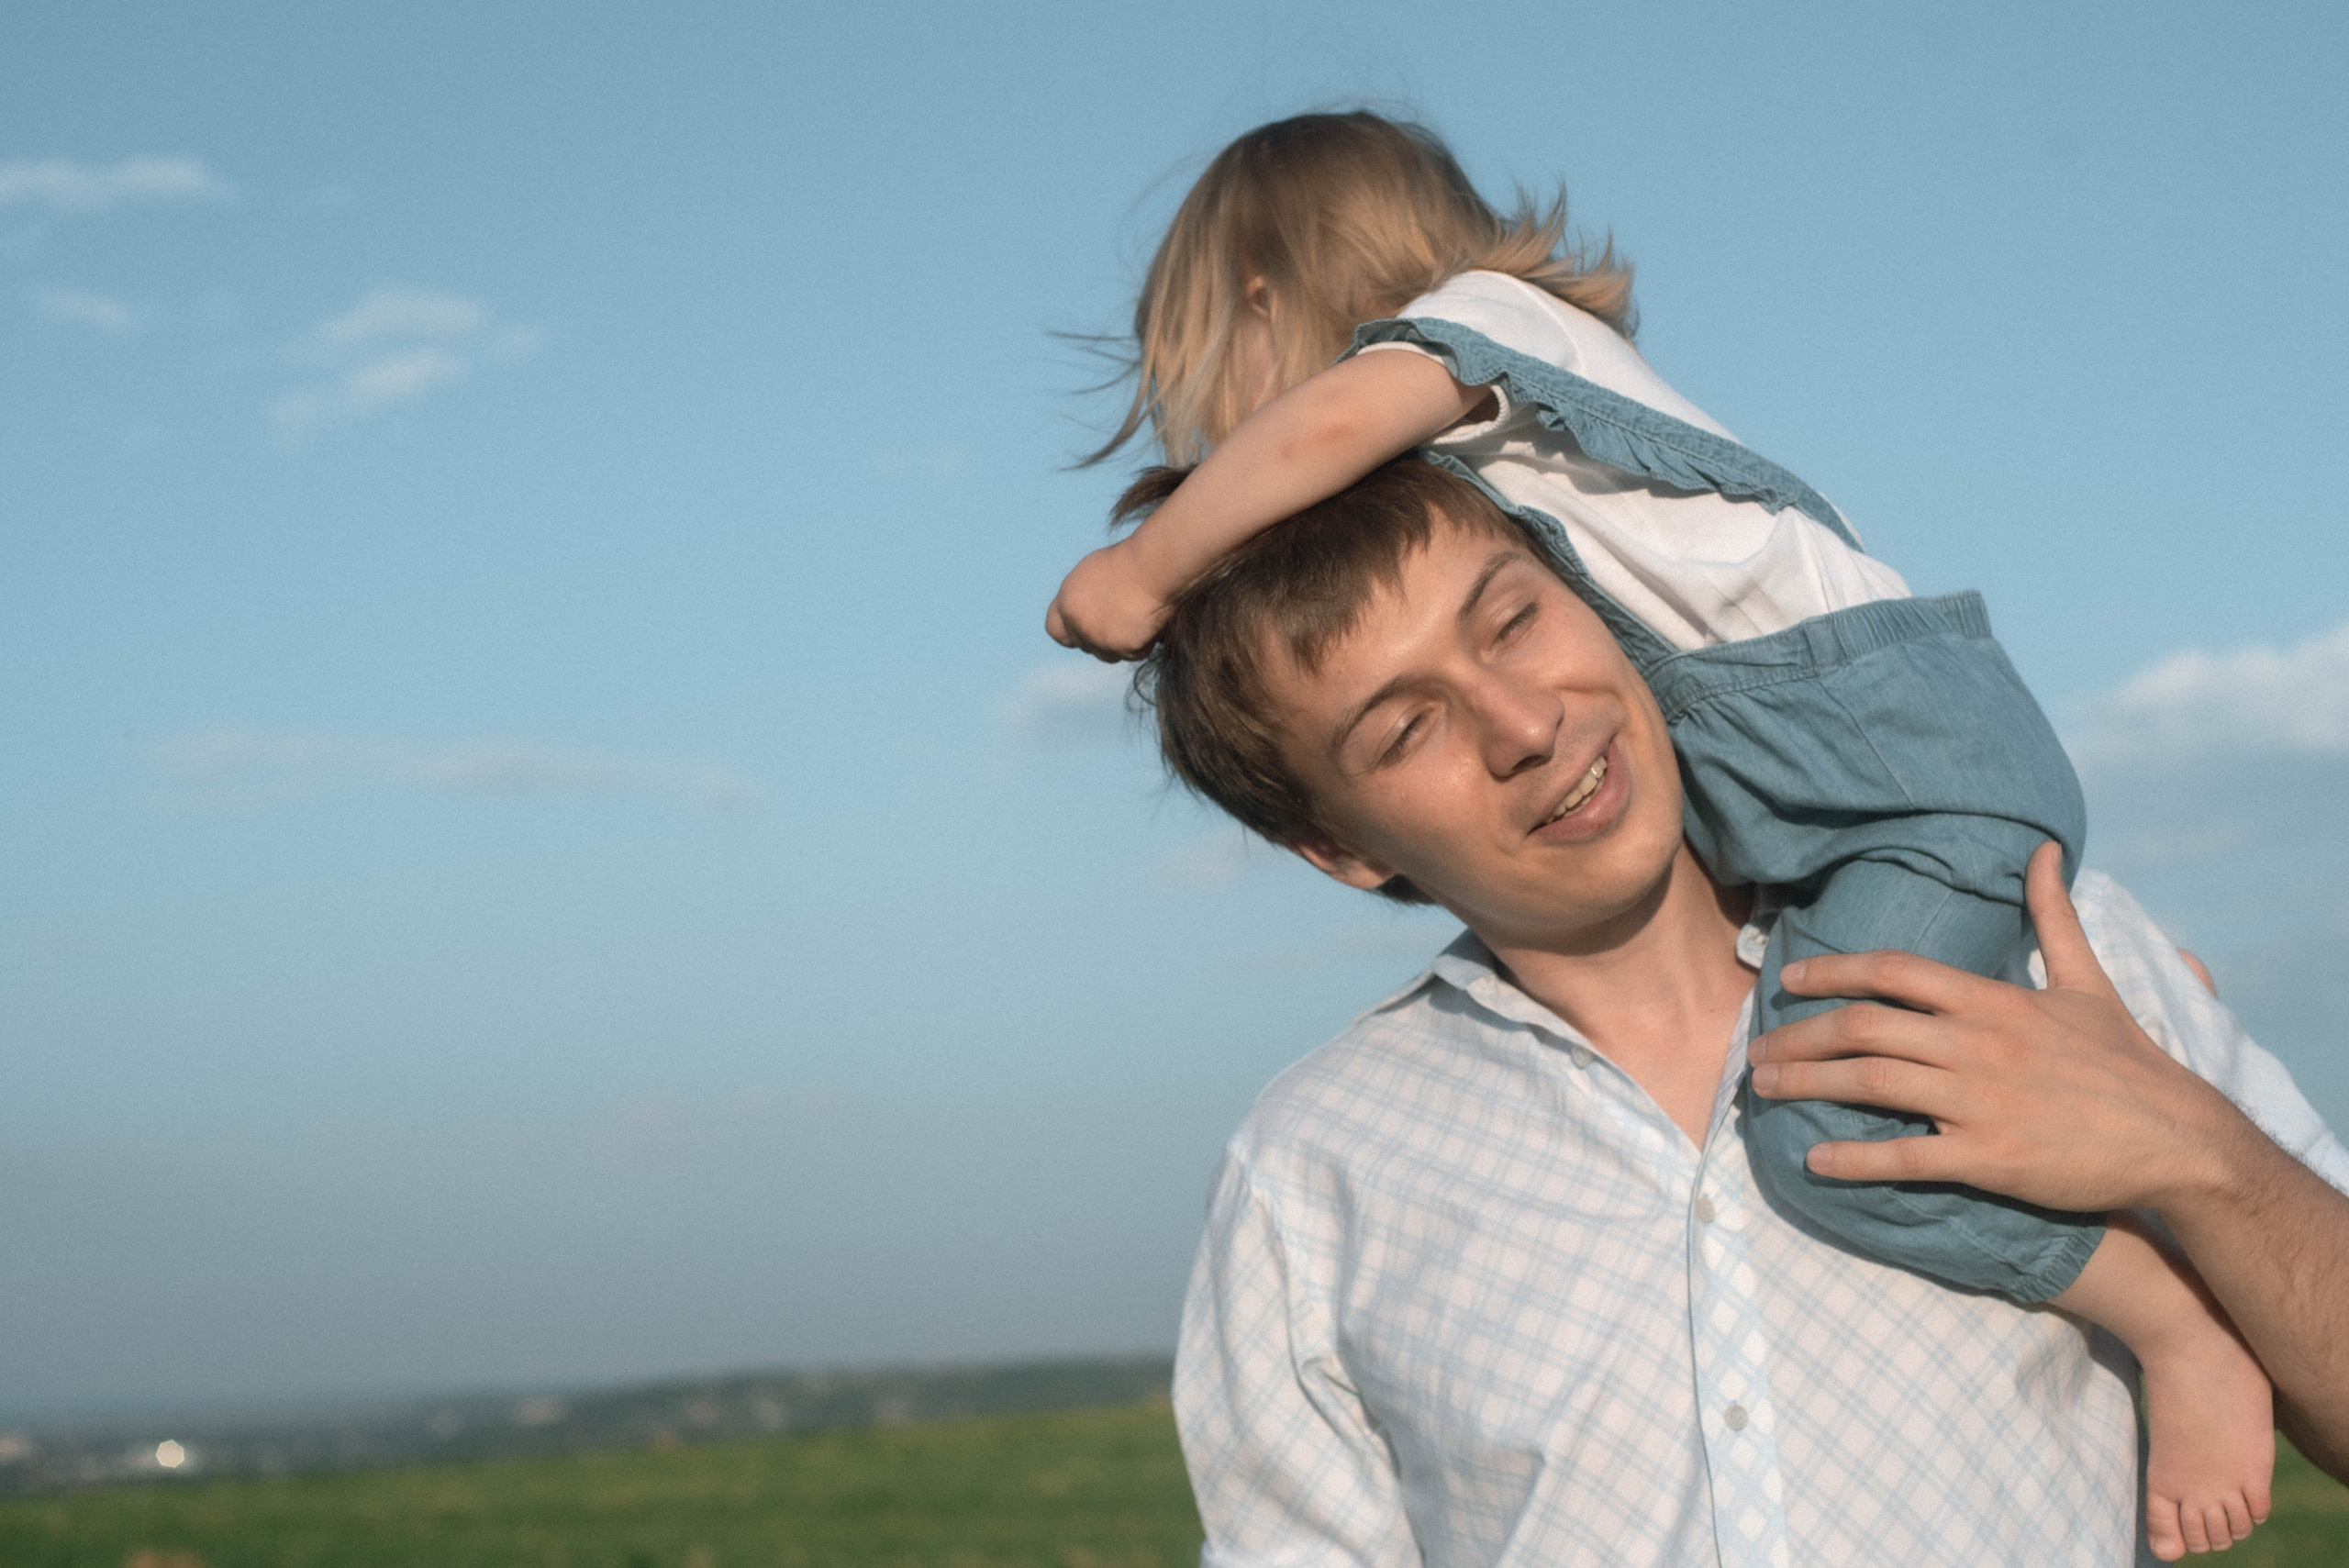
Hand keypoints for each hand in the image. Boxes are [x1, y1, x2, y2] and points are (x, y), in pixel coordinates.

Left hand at [1046, 540, 1171, 660]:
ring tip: (1138, 619)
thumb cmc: (1131, 560)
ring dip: (1122, 645)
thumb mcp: (1093, 573)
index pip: (1056, 630)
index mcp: (1067, 602)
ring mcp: (1099, 638)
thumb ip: (1082, 597)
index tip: (1086, 629)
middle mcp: (1078, 623)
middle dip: (1100, 640)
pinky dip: (1144, 643)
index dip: (1071, 632)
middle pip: (1085, 646)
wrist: (1154, 566)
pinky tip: (1151, 622)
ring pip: (1109, 655)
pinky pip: (1134, 654)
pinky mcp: (1123, 648)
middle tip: (1121, 624)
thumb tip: (1085, 611)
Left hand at [1746, 843, 2253, 1214]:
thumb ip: (2054, 915)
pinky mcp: (1992, 1159)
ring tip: (1764, 1092)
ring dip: (1807, 1085)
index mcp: (1992, 1000)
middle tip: (1755, 1052)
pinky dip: (1853, 1159)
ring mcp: (1982, 1102)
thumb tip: (2043, 850)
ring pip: (1870, 1084)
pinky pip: (1905, 1158)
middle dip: (1799, 1036)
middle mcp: (1979, 1044)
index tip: (1786, 983)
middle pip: (1864, 1027)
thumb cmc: (2127, 1061)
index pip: (1894, 971)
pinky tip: (1814, 1160)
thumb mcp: (2087, 981)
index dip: (1832, 973)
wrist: (2180, 1140)